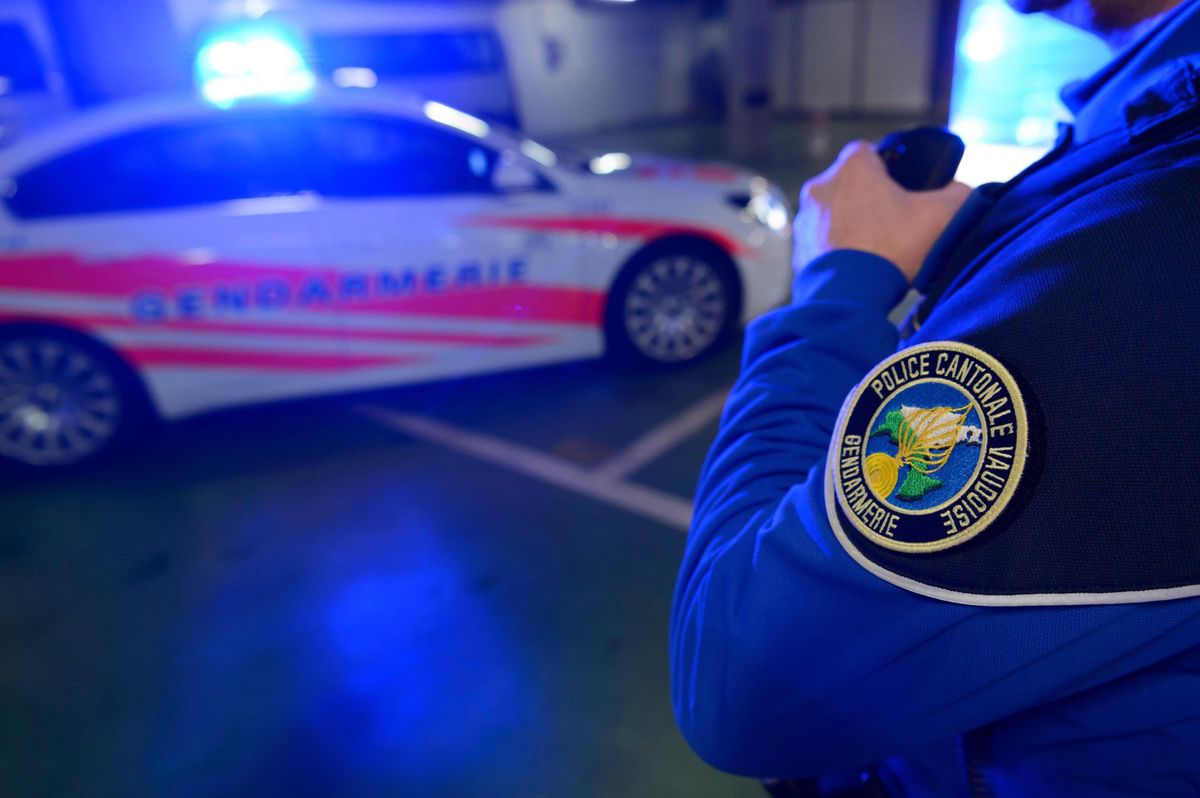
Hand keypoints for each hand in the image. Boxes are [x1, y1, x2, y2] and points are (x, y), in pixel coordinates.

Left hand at [794, 140, 971, 282]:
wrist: (848, 299)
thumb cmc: (892, 250)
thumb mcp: (941, 216)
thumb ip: (958, 193)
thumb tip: (958, 190)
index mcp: (851, 167)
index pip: (871, 152)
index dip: (891, 168)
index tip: (905, 190)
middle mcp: (820, 187)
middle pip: (852, 185)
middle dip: (872, 201)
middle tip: (896, 224)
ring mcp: (804, 220)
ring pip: (836, 215)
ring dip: (854, 227)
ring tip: (878, 251)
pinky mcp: (797, 250)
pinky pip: (823, 244)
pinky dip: (839, 252)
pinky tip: (858, 269)